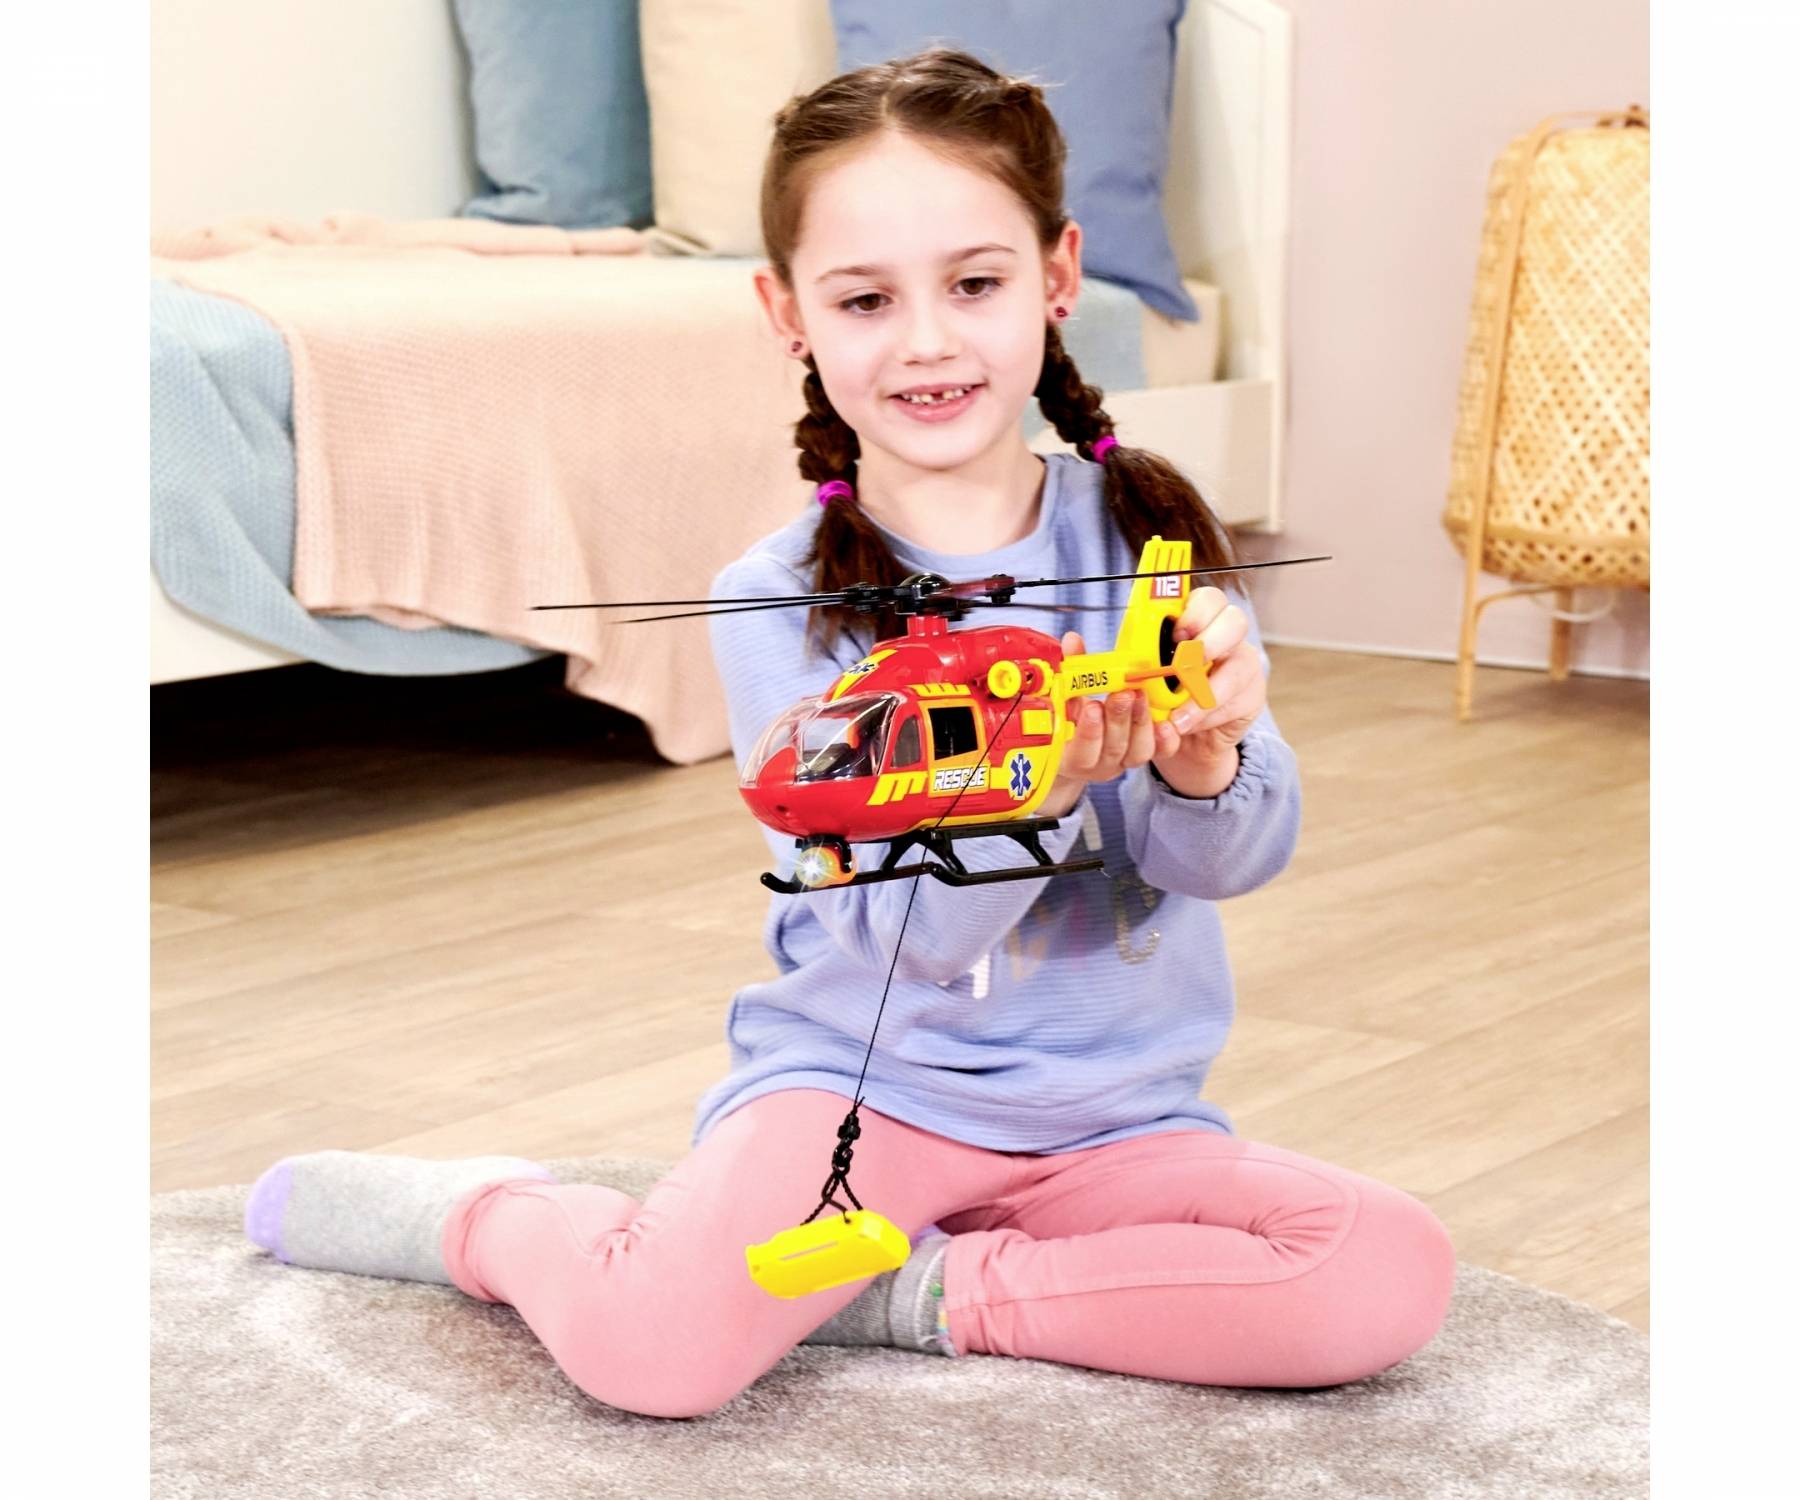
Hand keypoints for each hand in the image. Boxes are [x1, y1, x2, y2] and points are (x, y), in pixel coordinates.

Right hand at [1037, 630, 1160, 819]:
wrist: (1075, 747)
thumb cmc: (1065, 718)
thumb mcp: (1060, 697)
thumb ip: (1068, 669)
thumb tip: (1072, 640)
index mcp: (1070, 756)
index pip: (1079, 752)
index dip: (1088, 732)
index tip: (1091, 706)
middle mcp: (1097, 764)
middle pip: (1112, 749)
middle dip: (1118, 720)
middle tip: (1123, 695)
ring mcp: (1121, 761)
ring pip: (1137, 750)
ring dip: (1140, 722)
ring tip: (1139, 696)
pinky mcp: (1141, 755)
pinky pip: (1157, 751)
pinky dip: (1164, 738)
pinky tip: (1165, 721)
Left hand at [1152, 586, 1266, 798]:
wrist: (1181, 733)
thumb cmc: (1161, 694)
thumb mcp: (1146, 673)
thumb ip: (1143, 662)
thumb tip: (1127, 667)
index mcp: (1198, 621)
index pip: (1209, 599)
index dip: (1196, 613)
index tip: (1177, 634)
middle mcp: (1227, 636)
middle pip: (1235, 621)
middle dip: (1211, 641)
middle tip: (1184, 666)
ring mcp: (1244, 663)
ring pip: (1241, 665)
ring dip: (1207, 691)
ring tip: (1179, 715)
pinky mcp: (1253, 695)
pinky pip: (1239, 700)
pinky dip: (1210, 715)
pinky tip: (1189, 724)